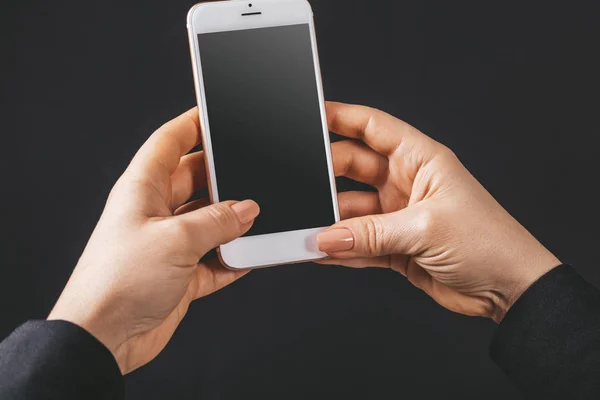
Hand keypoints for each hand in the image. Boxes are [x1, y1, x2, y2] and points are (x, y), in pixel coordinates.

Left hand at [48, 108, 258, 372]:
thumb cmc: (118, 282)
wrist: (105, 337)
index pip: (169, 142)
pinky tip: (250, 255)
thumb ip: (217, 221)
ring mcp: (168, 243)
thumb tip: (247, 209)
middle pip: (196, 180)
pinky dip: (233, 257)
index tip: (217, 113)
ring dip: (232, 223)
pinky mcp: (180, 273)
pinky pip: (215, 258)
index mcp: (142, 190)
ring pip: (209, 220)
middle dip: (225, 178)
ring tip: (256, 221)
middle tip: (253, 173)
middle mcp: (155, 212)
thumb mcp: (176, 240)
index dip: (192, 124)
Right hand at [318, 102, 559, 321]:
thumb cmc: (488, 242)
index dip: (340, 117)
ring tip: (310, 231)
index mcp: (420, 159)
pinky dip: (340, 249)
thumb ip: (371, 233)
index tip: (310, 116)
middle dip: (325, 174)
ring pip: (350, 209)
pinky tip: (320, 252)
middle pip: (352, 166)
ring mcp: (398, 214)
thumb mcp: (425, 229)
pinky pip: (357, 242)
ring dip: (330, 221)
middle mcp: (406, 182)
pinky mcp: (394, 245)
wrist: (508, 289)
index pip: (372, 127)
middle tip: (300, 185)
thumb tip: (326, 237)